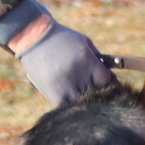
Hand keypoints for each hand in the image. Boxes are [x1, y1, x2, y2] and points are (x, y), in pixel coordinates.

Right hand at [0, 0, 115, 105]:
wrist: (33, 37)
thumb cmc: (61, 38)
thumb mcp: (83, 42)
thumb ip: (97, 57)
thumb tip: (110, 75)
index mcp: (88, 60)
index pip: (107, 81)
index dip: (107, 83)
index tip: (102, 82)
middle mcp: (79, 74)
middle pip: (96, 93)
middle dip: (96, 92)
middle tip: (92, 89)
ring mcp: (66, 85)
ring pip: (83, 103)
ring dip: (84, 101)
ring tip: (79, 95)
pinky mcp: (53, 93)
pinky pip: (67, 107)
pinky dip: (70, 106)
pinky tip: (69, 99)